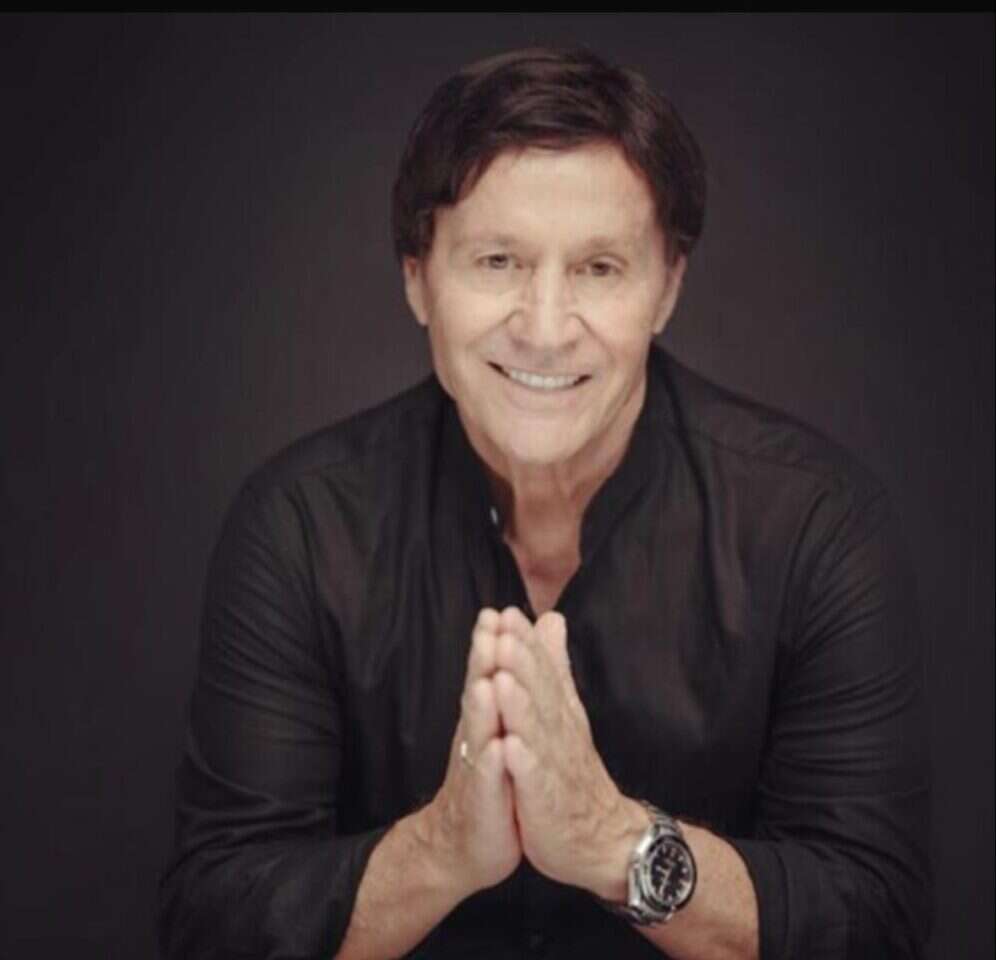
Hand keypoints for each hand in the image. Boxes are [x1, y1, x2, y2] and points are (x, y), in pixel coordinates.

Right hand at [424, 608, 521, 894]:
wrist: (464, 842)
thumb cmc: (489, 778)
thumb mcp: (499, 728)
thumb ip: (506, 684)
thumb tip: (514, 642)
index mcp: (485, 717)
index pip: (488, 673)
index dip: (493, 643)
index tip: (501, 610)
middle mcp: (476, 736)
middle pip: (478, 691)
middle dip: (483, 660)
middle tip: (489, 628)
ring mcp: (476, 768)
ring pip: (478, 732)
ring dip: (482, 706)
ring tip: (488, 680)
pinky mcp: (483, 801)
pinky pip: (487, 781)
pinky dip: (492, 764)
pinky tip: (498, 748)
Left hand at [491, 606, 647, 898]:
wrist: (600, 837)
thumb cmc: (573, 769)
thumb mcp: (565, 710)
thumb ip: (555, 664)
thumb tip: (551, 617)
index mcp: (558, 710)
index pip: (542, 671)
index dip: (525, 643)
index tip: (506, 613)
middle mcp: (558, 733)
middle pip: (539, 693)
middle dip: (521, 662)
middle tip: (502, 633)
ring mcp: (554, 767)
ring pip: (536, 732)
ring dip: (519, 705)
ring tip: (501, 679)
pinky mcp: (547, 801)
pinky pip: (536, 780)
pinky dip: (524, 763)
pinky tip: (509, 747)